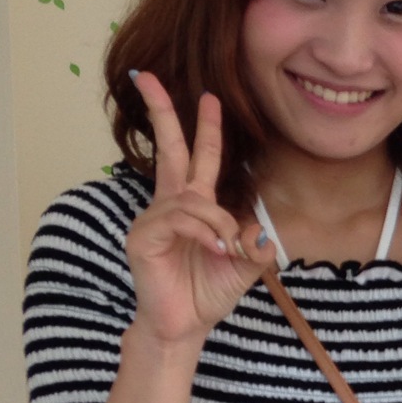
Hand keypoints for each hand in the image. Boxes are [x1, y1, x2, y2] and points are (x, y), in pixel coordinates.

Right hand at [123, 72, 273, 349]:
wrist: (184, 326)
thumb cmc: (207, 293)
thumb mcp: (244, 267)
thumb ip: (255, 246)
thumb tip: (258, 233)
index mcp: (193, 206)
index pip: (198, 157)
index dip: (205, 128)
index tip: (210, 98)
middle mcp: (170, 205)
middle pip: (168, 148)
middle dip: (161, 111)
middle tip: (147, 76)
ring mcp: (153, 219)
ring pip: (191, 198)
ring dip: (216, 221)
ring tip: (225, 249)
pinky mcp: (143, 236)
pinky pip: (179, 218)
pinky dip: (203, 232)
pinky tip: (213, 250)